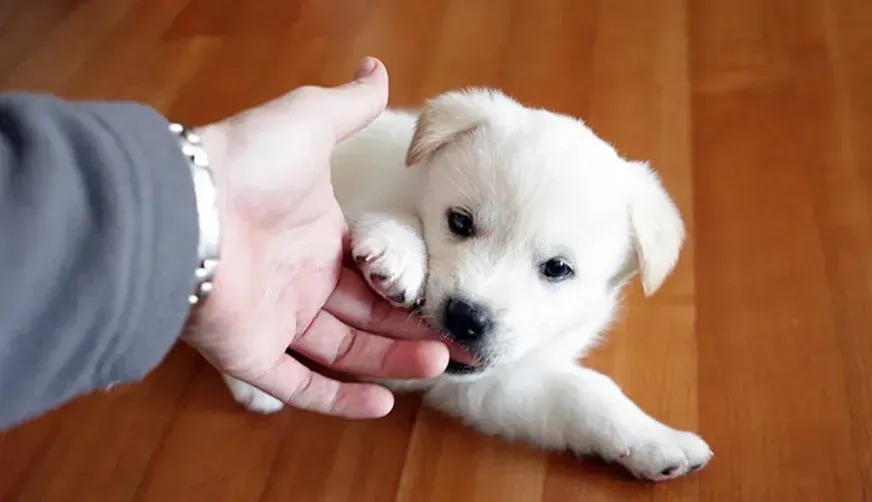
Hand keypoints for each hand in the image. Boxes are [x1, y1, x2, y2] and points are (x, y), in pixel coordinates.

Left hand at [183, 58, 449, 418]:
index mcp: (317, 240)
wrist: (188, 203)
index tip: (450, 295)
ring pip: (344, 353)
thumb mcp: (310, 122)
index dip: (410, 287)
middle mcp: (299, 282)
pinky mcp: (250, 353)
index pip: (372, 273)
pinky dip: (340, 401)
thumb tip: (377, 69)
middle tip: (464, 340)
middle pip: (367, 318)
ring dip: (393, 363)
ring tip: (442, 364)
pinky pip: (300, 385)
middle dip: (415, 331)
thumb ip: (349, 106)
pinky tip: (383, 406)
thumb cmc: (251, 163)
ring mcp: (275, 321)